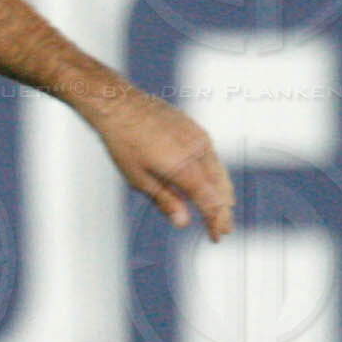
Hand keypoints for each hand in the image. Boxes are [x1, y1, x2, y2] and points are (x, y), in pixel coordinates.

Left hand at [94, 86, 234, 239]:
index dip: (215, 222)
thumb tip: (184, 222)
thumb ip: (165, 200)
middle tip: (222, 229)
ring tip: (223, 210)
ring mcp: (199, 137)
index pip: (210, 202)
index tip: (216, 237)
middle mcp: (197, 151)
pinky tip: (210, 184)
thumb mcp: (139, 179)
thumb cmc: (124, 142)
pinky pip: (212, 156)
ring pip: (219, 171)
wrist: (118, 104)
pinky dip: (215, 175)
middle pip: (220, 188)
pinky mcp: (196, 129)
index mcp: (184, 167)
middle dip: (223, 211)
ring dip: (222, 193)